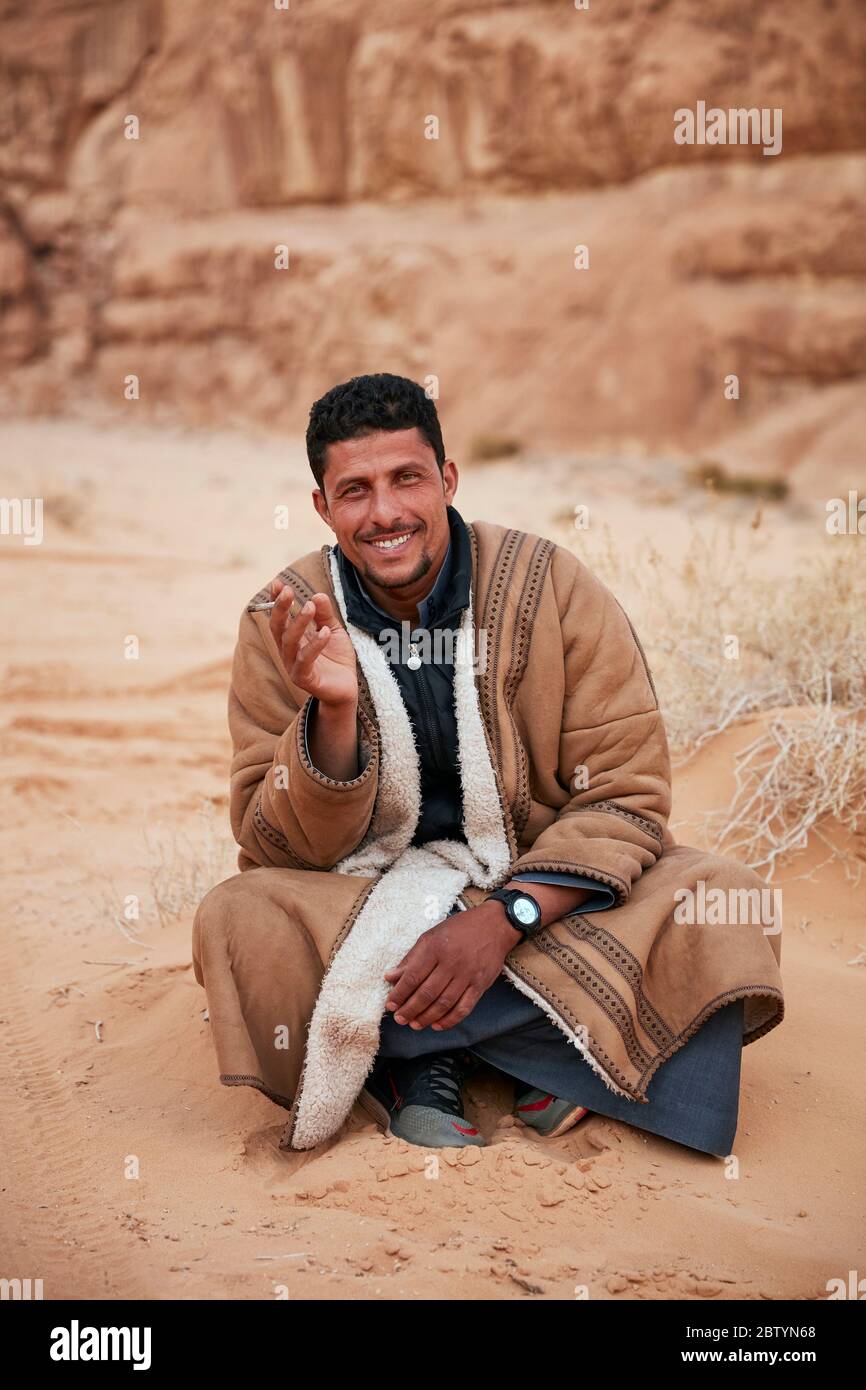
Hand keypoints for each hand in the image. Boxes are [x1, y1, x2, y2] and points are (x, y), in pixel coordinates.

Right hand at [269, 579, 357, 707]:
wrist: (346, 688)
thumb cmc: (336, 659)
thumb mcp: (332, 631)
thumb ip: (325, 615)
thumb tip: (318, 595)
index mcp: (292, 638)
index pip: (279, 617)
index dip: (276, 601)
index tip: (278, 583)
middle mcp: (288, 651)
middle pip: (278, 628)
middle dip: (280, 608)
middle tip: (288, 591)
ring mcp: (294, 666)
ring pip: (290, 642)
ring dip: (298, 622)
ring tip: (310, 607)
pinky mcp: (304, 679)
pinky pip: (305, 660)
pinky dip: (314, 645)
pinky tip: (324, 632)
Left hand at [383, 903, 519, 1031]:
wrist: (494, 925)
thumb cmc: (459, 929)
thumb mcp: (431, 936)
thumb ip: (411, 958)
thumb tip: (390, 976)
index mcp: (435, 948)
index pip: (413, 977)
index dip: (399, 994)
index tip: (390, 1005)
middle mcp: (451, 962)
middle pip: (427, 993)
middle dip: (410, 1009)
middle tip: (399, 1019)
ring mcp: (467, 975)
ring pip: (444, 1003)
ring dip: (427, 1017)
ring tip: (414, 1025)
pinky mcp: (480, 985)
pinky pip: (464, 1007)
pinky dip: (450, 1020)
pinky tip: (437, 1025)